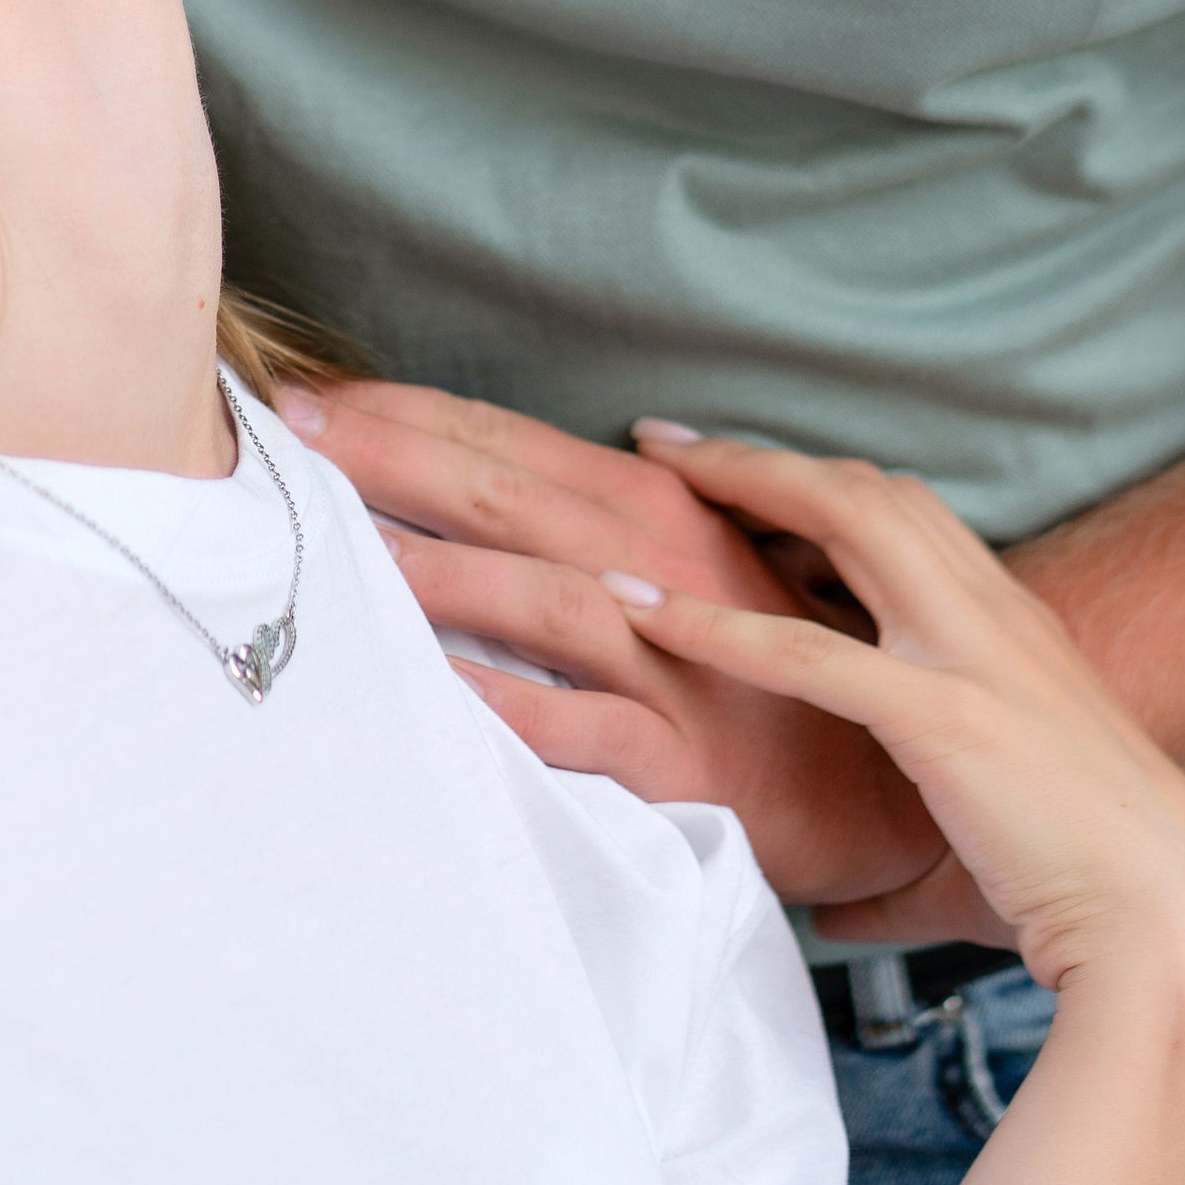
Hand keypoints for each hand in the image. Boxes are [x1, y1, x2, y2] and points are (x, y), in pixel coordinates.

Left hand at [283, 380, 954, 913]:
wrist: (898, 792)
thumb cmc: (779, 669)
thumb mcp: (702, 569)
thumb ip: (606, 517)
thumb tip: (496, 462)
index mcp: (660, 512)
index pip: (512, 441)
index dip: (409, 411)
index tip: (313, 392)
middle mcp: (662, 569)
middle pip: (504, 493)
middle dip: (388, 454)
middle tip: (287, 428)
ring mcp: (671, 664)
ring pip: (532, 595)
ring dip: (429, 564)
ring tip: (332, 544)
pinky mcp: (680, 760)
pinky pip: (570, 728)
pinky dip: (494, 704)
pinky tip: (421, 689)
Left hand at [609, 431, 1184, 1017]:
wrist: (1178, 931)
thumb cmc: (1095, 898)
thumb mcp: (989, 855)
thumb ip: (898, 879)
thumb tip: (836, 913)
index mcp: (1014, 634)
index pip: (908, 518)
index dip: (818, 486)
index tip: (741, 476)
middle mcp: (995, 620)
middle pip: (869, 489)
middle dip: (766, 455)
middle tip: (669, 441)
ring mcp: (972, 658)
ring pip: (848, 518)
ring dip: (744, 482)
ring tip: (652, 470)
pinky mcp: (944, 720)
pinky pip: (807, 652)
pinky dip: (715, 626)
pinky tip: (644, 614)